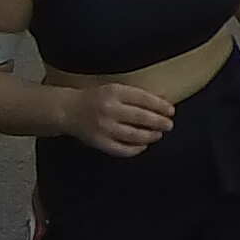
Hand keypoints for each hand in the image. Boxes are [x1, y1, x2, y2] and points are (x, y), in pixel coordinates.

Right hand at [62, 80, 176, 158]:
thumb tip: (165, 97)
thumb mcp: (115, 90)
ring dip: (150, 136)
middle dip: (159, 122)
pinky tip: (143, 146)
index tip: (171, 111)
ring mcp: (103, 127)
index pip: (143, 99)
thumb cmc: (96, 99)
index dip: (160, 106)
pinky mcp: (98, 142)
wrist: (67, 110)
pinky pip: (121, 149)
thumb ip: (138, 95)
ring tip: (158, 135)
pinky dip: (135, 149)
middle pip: (141, 117)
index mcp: (113, 92)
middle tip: (169, 125)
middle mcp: (108, 109)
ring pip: (133, 135)